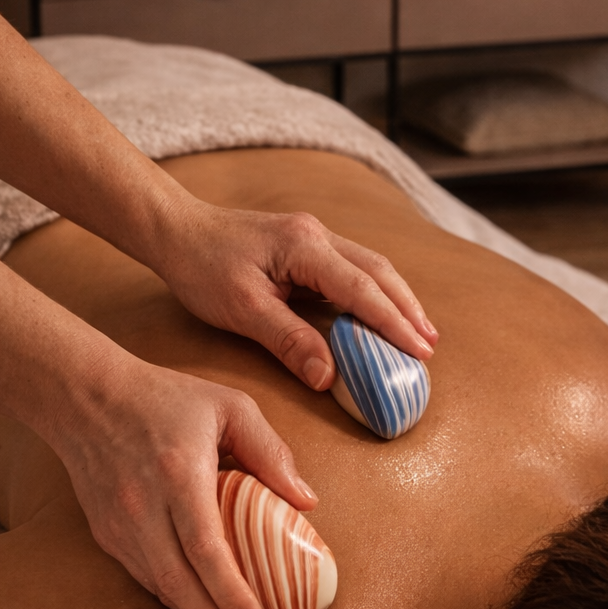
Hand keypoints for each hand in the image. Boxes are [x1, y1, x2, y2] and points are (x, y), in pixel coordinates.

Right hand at [53, 351, 316, 608]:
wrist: (87, 397)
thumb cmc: (166, 398)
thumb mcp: (230, 406)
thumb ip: (270, 451)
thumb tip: (306, 501)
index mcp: (178, 474)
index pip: (205, 548)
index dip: (231, 591)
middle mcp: (142, 506)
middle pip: (179, 582)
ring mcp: (118, 524)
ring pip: (158, 586)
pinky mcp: (105, 533)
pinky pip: (142, 577)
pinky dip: (172, 596)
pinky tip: (198, 603)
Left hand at [156, 202, 437, 389]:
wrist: (177, 231)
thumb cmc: (202, 269)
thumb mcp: (242, 311)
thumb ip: (288, 341)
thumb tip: (330, 376)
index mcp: (304, 247)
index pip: (362, 289)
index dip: (394, 323)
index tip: (420, 352)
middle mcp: (318, 235)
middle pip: (379, 272)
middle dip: (408, 309)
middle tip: (430, 346)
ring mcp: (315, 237)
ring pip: (370, 267)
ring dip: (396, 299)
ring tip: (418, 333)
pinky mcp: (307, 245)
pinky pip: (352, 269)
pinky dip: (374, 293)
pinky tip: (381, 313)